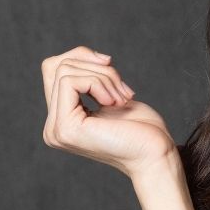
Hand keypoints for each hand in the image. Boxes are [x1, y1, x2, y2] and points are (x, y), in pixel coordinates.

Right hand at [41, 45, 176, 178]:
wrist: (156, 154)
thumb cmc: (142, 129)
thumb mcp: (111, 94)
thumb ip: (89, 77)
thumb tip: (80, 55)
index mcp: (62, 121)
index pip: (53, 70)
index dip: (82, 57)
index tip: (110, 64)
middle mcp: (53, 128)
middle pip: (57, 67)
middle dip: (96, 67)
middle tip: (122, 89)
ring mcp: (56, 130)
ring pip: (65, 72)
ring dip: (103, 77)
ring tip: (122, 98)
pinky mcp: (65, 128)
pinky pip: (70, 82)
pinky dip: (99, 83)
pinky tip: (115, 102)